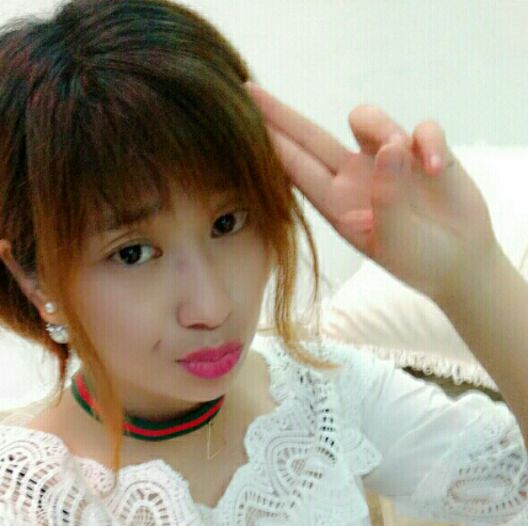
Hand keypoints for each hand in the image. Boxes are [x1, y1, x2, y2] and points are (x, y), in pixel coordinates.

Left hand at [245, 81, 497, 301]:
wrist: (458, 263)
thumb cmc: (418, 259)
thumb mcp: (396, 241)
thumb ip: (389, 197)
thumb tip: (390, 145)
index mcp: (337, 204)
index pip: (296, 168)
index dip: (269, 143)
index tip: (239, 124)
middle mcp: (354, 177)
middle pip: (311, 137)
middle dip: (281, 115)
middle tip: (248, 90)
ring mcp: (386, 161)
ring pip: (366, 118)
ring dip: (381, 126)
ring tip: (406, 156)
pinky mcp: (422, 151)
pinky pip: (421, 128)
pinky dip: (430, 142)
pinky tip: (438, 169)